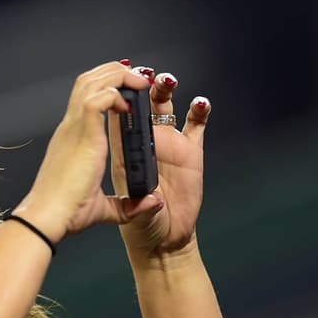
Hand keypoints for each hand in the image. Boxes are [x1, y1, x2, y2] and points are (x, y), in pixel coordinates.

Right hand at [13, 62, 164, 243]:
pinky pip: (97, 100)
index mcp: (73, 139)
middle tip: (138, 75)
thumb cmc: (66, 214)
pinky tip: (129, 105)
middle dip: (115, 71)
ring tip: (139, 81)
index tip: (128, 86)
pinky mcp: (81, 135)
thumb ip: (128, 205)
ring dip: (118, 75)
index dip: (107, 85)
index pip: (86, 97)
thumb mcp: (104, 208)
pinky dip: (115, 94)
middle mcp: (71, 128)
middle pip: (88, 80)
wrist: (47, 218)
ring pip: (92, 82)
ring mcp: (74, 128)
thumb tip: (152, 202)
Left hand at [109, 68, 208, 255]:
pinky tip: (201, 103)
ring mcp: (167, 144)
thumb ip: (140, 207)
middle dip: (140, 85)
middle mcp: (145, 144)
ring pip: (164, 106)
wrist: (163, 241)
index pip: (116, 117)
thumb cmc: (140, 228)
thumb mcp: (131, 217)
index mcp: (123, 153)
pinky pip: (196, 123)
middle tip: (144, 75)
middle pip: (139, 103)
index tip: (122, 89)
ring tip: (167, 81)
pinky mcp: (190, 152)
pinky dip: (200, 110)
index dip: (117, 97)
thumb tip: (154, 200)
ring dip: (165, 89)